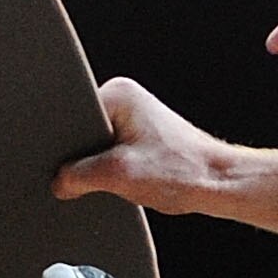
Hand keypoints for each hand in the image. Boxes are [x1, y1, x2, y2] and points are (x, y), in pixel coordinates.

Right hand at [55, 77, 231, 215]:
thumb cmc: (184, 171)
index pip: (70, 119)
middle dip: (88, 162)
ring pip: (97, 150)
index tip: (74, 169)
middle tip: (113, 174)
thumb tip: (59, 182)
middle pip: (81, 136)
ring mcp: (135, 118)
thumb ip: (77, 176)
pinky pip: (112, 157)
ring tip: (131, 176)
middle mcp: (126, 99)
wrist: (218, 184)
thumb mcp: (118, 175)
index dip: (67, 150)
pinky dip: (117, 173)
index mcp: (118, 93)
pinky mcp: (142, 139)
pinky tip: (134, 180)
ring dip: (105, 170)